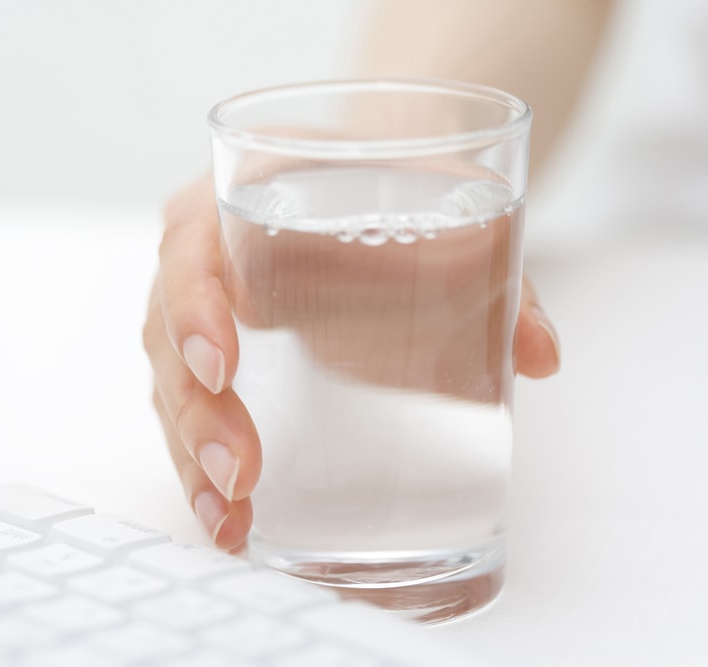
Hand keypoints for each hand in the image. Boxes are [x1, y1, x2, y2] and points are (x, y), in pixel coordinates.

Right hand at [143, 175, 560, 550]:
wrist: (375, 174)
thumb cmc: (392, 183)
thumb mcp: (448, 206)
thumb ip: (500, 274)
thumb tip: (541, 354)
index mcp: (233, 198)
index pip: (190, 248)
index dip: (195, 308)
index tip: (223, 364)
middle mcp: (202, 258)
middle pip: (166, 335)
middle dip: (196, 412)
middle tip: (240, 472)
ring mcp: (201, 313)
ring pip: (170, 386)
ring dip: (193, 458)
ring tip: (229, 519)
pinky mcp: (217, 360)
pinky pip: (190, 411)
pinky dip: (202, 468)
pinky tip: (230, 518)